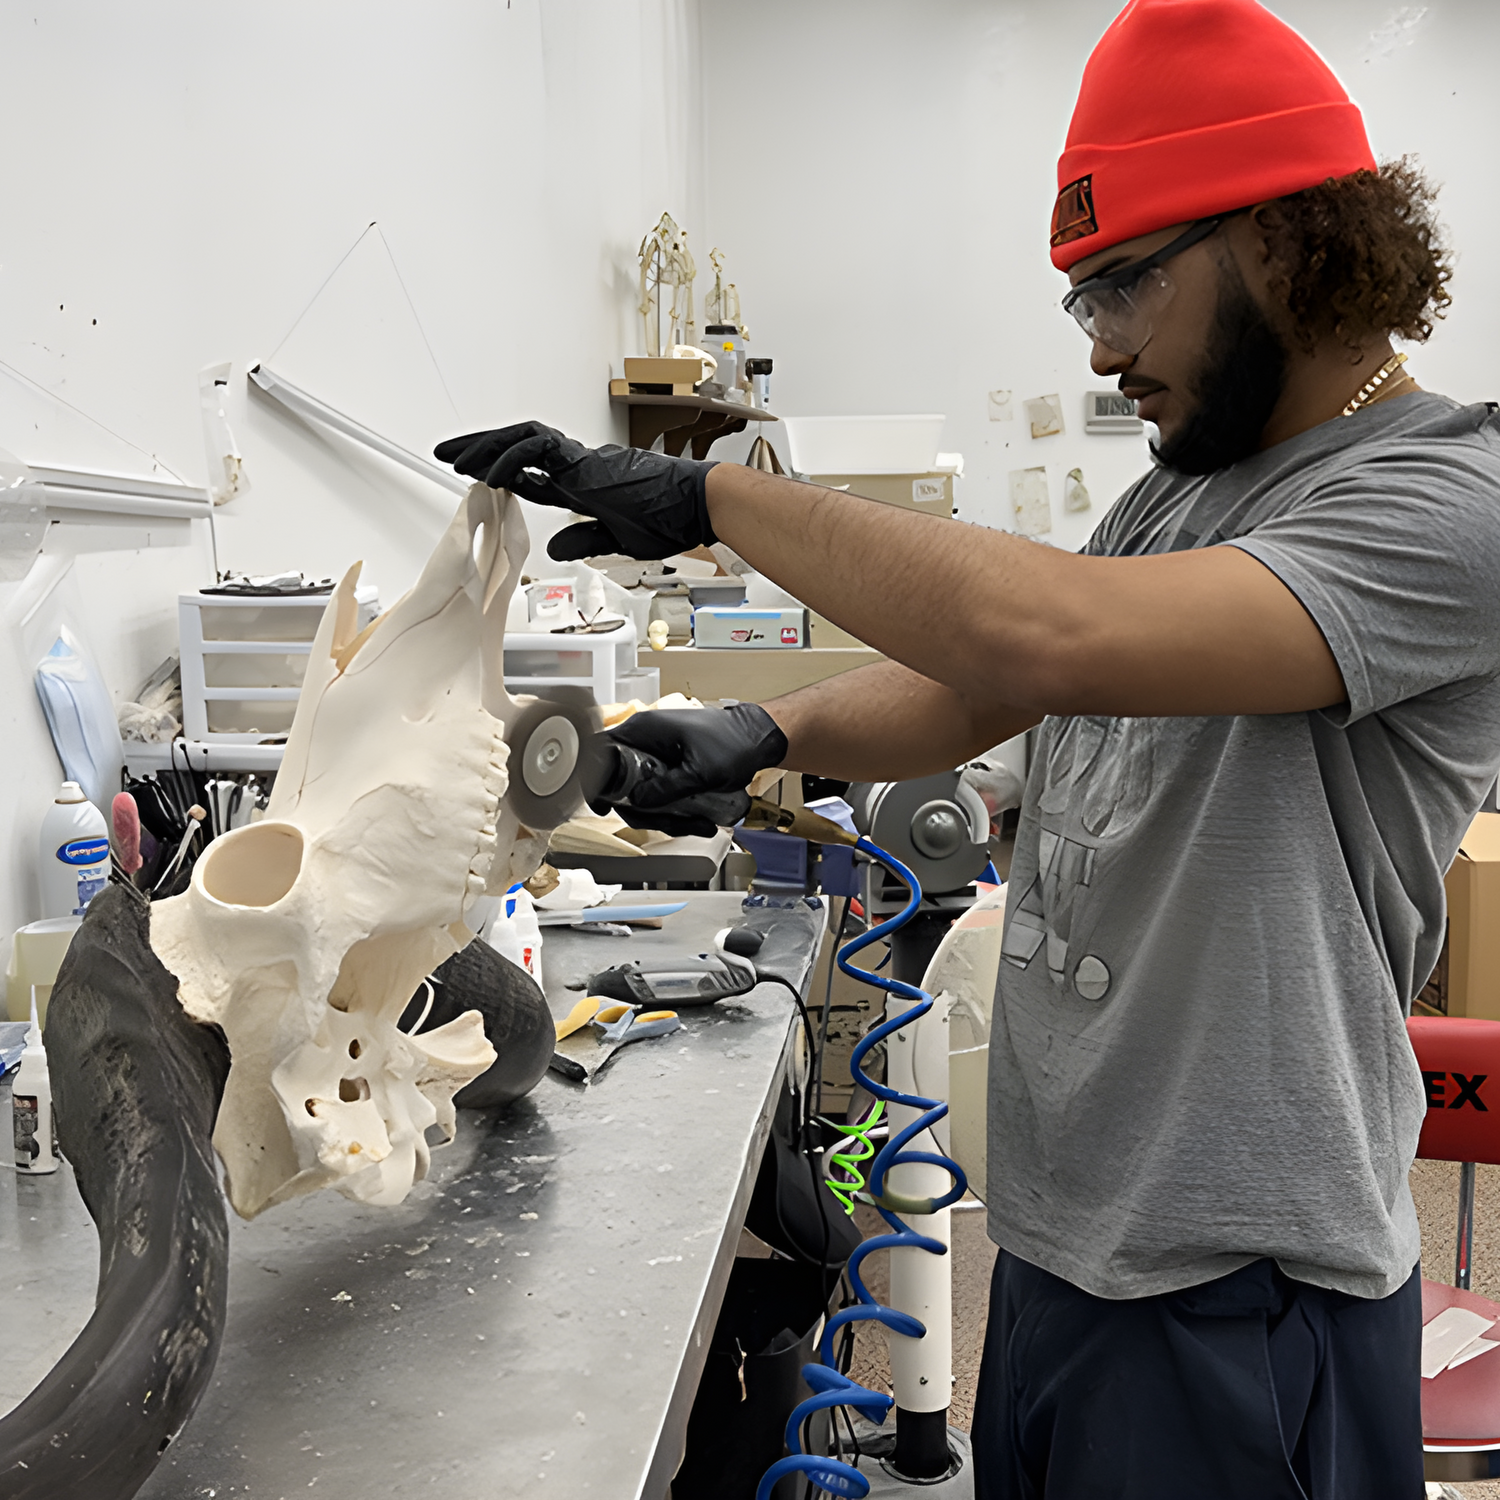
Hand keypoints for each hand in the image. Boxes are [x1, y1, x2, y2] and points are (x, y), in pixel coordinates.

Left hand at [433, 421, 717, 561]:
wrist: (698, 503)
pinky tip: (490, 472)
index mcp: (587, 483)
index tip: (480, 477)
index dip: (504, 473)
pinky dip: (509, 458)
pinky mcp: (584, 461)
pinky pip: (535, 450)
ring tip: (456, 457)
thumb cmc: (672, 519)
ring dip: (485, 447)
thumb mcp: (617, 539)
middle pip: (520, 448)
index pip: (535, 473)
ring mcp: (581, 460)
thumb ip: (583, 540)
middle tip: (450, 455)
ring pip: (520, 439)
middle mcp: (580, 465)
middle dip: (482, 449)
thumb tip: (553, 549)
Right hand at [589, 703, 788, 837]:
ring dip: (665, 816)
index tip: (604, 805)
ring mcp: (655, 754)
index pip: (601, 752)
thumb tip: (637, 802)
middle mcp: (645, 740)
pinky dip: (674, 810)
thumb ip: (666, 788)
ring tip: (697, 824)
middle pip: (622, 784)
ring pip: (642, 794)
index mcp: (644, 730)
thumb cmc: (734, 742)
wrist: (758, 739)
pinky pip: (658, 793)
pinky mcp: (667, 767)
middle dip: (646, 812)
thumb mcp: (700, 771)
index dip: (596, 781)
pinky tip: (698, 820)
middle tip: (673, 823)